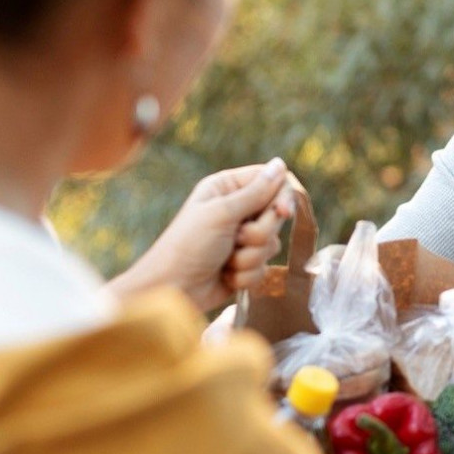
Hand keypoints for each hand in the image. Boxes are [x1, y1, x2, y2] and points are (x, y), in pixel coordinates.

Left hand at [107, 158, 294, 310]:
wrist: (171, 290)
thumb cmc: (189, 245)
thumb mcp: (222, 214)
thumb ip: (256, 192)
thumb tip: (280, 164)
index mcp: (227, 188)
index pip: (272, 181)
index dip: (282, 196)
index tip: (282, 212)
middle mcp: (237, 210)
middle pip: (276, 215)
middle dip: (259, 233)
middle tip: (236, 238)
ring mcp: (241, 239)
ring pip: (271, 244)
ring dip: (250, 256)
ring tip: (226, 259)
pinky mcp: (244, 264)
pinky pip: (264, 267)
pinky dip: (246, 274)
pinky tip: (225, 275)